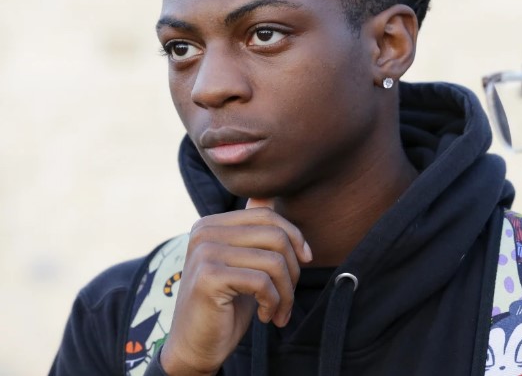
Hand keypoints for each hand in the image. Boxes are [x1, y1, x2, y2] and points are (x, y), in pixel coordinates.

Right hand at [158, 198, 311, 375]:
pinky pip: (263, 282)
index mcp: (211, 224)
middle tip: (288, 295)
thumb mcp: (242, 263)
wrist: (195, 347)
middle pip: (275, 235)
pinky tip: (266, 316)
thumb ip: (250, 230)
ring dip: (286, 292)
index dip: (294, 236)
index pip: (267, 215)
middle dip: (293, 269)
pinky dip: (274, 303)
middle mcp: (204, 232)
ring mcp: (204, 253)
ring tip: (279, 310)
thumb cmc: (225, 305)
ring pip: (274, 261)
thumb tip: (264, 196)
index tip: (305, 260)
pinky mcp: (209, 277)